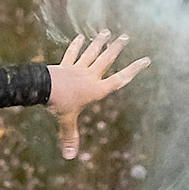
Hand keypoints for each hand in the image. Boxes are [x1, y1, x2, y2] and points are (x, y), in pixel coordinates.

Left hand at [47, 29, 149, 160]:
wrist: (44, 88)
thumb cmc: (59, 104)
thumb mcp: (66, 121)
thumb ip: (69, 137)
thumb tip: (69, 157)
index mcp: (96, 89)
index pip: (120, 79)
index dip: (134, 69)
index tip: (145, 60)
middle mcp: (90, 76)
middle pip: (106, 60)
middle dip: (116, 48)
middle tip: (125, 37)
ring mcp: (77, 68)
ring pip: (91, 53)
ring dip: (99, 43)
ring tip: (106, 32)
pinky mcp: (65, 65)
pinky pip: (72, 53)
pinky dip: (76, 46)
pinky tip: (81, 37)